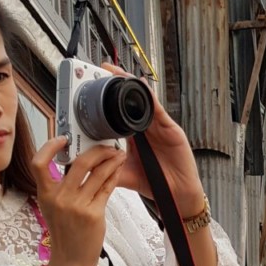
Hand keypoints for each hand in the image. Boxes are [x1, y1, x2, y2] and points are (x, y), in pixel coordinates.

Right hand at [30, 137, 125, 265]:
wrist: (70, 260)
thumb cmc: (64, 233)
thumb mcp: (53, 208)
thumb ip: (60, 187)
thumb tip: (77, 163)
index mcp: (46, 194)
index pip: (38, 163)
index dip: (49, 147)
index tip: (62, 138)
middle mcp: (60, 198)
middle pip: (80, 163)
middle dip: (98, 150)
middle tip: (107, 146)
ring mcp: (77, 206)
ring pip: (98, 174)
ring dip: (111, 160)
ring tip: (118, 155)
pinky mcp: (94, 214)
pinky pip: (106, 188)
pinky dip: (113, 176)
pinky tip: (117, 170)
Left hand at [100, 63, 205, 215]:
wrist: (178, 194)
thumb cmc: (156, 182)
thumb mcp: (125, 176)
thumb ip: (108, 170)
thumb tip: (87, 168)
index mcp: (134, 135)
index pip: (119, 111)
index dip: (108, 98)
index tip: (94, 85)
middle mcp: (146, 127)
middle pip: (131, 100)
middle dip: (118, 84)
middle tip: (103, 70)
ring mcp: (158, 126)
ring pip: (144, 100)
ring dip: (131, 86)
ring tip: (118, 73)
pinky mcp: (171, 129)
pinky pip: (158, 110)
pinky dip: (150, 98)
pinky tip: (140, 87)